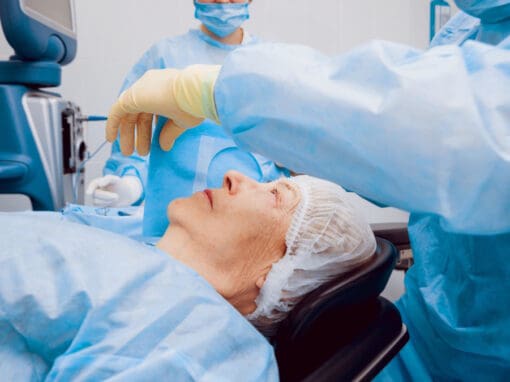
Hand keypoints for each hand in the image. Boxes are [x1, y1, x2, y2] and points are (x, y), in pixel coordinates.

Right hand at [86, 175, 142, 206]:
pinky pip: (100, 207)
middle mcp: (95, 190)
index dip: (90, 188)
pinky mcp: (100, 205)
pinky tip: (113, 201)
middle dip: (106, 196)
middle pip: (95, 194)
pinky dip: (108, 204)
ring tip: (116, 197)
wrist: (127, 194)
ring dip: (108, 201)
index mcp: (98, 182)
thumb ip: (108, 179)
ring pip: (96, 202)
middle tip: (117, 197)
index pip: (93, 185)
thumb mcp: (116, 179)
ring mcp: (97, 198)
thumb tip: (100, 184)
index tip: (89, 193)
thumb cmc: (120, 184)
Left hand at [106, 65, 220, 154]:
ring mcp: (140, 90)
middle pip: (140, 114)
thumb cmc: (193, 104)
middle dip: (140, 135)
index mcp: (165, 90)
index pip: (153, 111)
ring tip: (129, 152)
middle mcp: (150, 87)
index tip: (152, 142)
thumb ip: (169, 133)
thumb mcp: (182, 122)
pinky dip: (113, 124)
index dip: (150, 128)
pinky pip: (117, 111)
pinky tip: (111, 139)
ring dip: (128, 134)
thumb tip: (164, 145)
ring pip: (129, 114)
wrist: (193, 92)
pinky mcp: (132, 96)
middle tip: (141, 152)